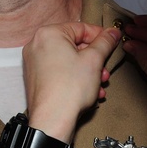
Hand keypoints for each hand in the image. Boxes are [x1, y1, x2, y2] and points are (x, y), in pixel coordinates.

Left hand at [23, 23, 121, 141]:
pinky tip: (90, 92)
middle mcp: (37, 45)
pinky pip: (60, 72)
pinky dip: (75, 79)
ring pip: (68, 61)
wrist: (53, 119)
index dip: (100, 36)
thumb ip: (105, 42)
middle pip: (74, 45)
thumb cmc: (70, 88)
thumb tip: (112, 32)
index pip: (81, 28)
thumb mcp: (94, 60)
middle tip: (105, 69)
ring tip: (100, 83)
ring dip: (88, 72)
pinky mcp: (36, 78)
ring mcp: (34, 62)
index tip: (112, 42)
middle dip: (94, 60)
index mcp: (48, 33)